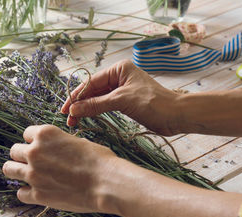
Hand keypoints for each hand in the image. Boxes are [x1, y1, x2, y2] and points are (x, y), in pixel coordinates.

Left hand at [2, 125, 117, 212]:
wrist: (107, 183)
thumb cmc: (99, 160)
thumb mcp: (78, 142)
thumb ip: (59, 144)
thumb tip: (54, 148)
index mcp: (45, 134)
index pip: (26, 133)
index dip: (34, 141)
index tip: (40, 148)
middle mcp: (34, 151)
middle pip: (14, 151)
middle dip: (23, 156)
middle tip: (34, 163)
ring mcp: (33, 174)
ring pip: (9, 169)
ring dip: (17, 171)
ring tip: (28, 175)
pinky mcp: (37, 194)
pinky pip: (20, 193)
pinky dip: (27, 193)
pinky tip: (37, 192)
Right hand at [61, 59, 179, 135]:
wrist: (176, 116)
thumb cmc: (153, 103)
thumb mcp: (122, 101)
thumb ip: (96, 105)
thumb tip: (73, 110)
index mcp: (119, 70)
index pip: (91, 82)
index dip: (76, 96)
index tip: (65, 109)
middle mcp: (119, 77)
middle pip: (92, 91)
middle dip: (80, 104)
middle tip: (68, 119)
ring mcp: (121, 90)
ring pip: (97, 99)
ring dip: (86, 110)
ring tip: (74, 122)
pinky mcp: (124, 102)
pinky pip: (104, 106)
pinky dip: (95, 112)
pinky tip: (86, 118)